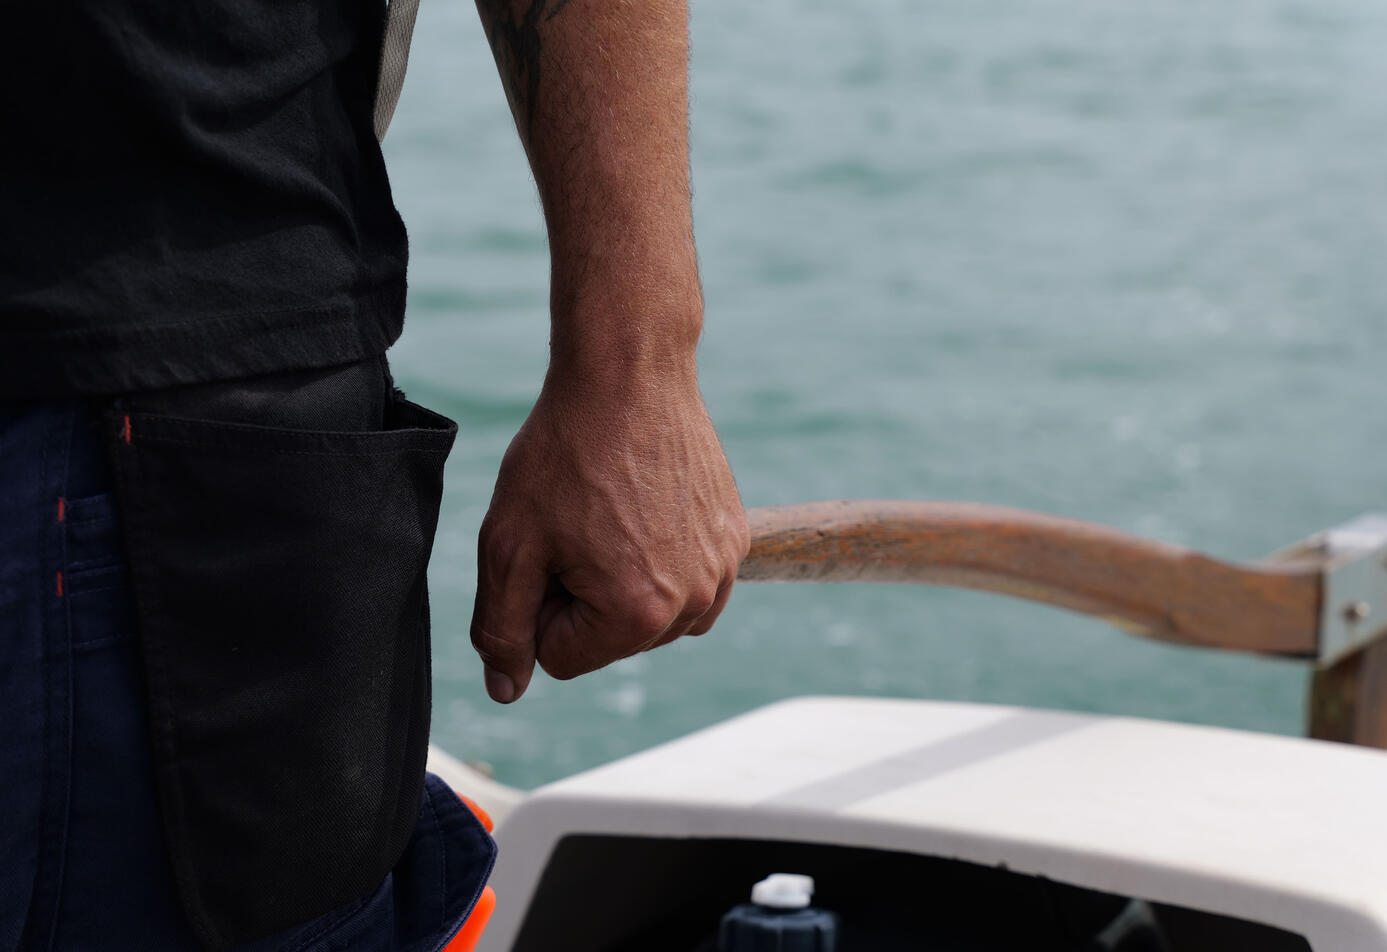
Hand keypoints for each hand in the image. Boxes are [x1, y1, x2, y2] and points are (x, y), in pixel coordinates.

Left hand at [470, 361, 748, 702]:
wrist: (630, 373)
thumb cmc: (565, 453)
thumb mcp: (510, 544)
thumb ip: (501, 629)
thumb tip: (505, 691)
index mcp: (636, 616)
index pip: (560, 658)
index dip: (538, 603)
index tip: (547, 544)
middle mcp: (694, 604)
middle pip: (609, 641)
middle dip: (582, 594)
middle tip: (578, 522)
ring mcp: (723, 571)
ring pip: (647, 614)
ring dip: (621, 579)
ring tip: (610, 513)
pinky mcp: (735, 539)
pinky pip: (684, 580)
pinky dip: (658, 556)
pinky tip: (643, 506)